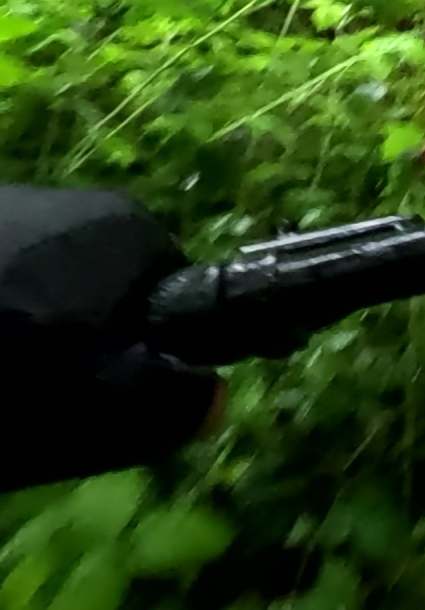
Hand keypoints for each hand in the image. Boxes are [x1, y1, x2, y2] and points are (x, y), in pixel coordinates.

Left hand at [0, 188, 222, 490]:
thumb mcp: (81, 415)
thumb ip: (158, 406)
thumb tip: (211, 398)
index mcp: (122, 232)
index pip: (170, 290)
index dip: (140, 353)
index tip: (92, 399)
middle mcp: (65, 202)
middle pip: (93, 283)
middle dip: (67, 338)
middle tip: (25, 401)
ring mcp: (0, 205)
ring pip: (25, 282)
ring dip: (6, 329)